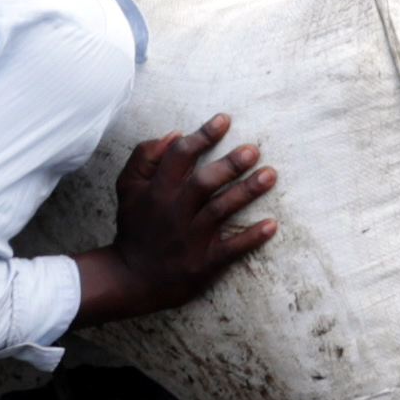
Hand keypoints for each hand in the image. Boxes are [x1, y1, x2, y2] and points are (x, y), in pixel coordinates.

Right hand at [76, 115, 279, 325]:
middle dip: (229, 164)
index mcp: (156, 191)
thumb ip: (144, 157)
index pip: (180, 156)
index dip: (202, 136)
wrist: (132, 278)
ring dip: (246, 192)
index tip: (225, 120)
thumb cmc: (136, 227)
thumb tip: (174, 134)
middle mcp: (174, 211)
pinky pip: (230, 249)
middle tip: (253, 150)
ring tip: (270, 175)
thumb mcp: (128, 189)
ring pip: (220, 210)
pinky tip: (271, 225)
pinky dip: (251, 238)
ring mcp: (190, 238)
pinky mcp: (203, 263)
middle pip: (203, 183)